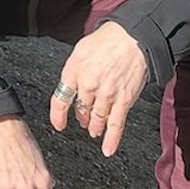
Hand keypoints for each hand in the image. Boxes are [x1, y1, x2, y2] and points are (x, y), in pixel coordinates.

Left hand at [52, 20, 148, 156]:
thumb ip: (74, 70)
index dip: (57, 116)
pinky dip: (112, 139)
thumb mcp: (79, 51)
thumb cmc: (105, 41)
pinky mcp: (124, 100)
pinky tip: (108, 149)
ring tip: (93, 130)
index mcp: (73, 72)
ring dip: (94, 127)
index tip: (58, 124)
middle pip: (80, 110)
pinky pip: (116, 125)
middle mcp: (88, 85)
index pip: (60, 99)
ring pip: (96, 119)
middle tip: (81, 121)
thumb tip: (71, 85)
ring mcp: (106, 95)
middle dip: (80, 117)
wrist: (132, 39)